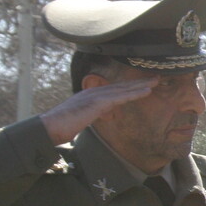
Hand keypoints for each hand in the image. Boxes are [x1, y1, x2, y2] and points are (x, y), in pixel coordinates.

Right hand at [39, 77, 159, 144]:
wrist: (49, 128)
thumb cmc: (61, 126)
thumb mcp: (81, 117)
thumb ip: (93, 113)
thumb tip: (102, 114)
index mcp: (90, 95)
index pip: (113, 89)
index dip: (129, 86)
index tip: (143, 84)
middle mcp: (93, 92)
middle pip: (120, 85)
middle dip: (138, 81)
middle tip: (156, 77)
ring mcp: (95, 96)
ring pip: (123, 89)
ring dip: (141, 84)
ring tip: (156, 81)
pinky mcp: (97, 102)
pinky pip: (120, 97)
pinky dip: (135, 93)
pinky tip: (147, 91)